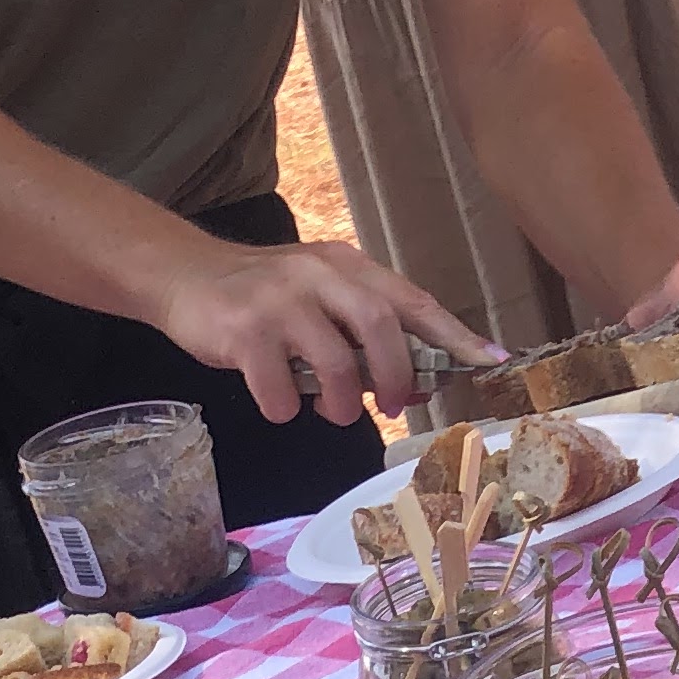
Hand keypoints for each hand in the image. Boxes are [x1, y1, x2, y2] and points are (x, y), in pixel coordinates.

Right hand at [156, 233, 500, 428]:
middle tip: (392, 406)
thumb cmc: (264, 300)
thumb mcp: (321, 302)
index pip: (413, 302)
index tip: (493, 362)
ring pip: (335, 363)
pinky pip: (279, 388)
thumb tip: (418, 381)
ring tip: (330, 411)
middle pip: (381, 327)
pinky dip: (283, 408)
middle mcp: (318, 274)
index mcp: (347, 267)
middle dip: (396, 376)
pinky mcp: (245, 330)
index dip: (455, 337)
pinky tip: (276, 401)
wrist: (185, 276)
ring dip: (340, 404)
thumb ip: (365, 335)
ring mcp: (281, 300)